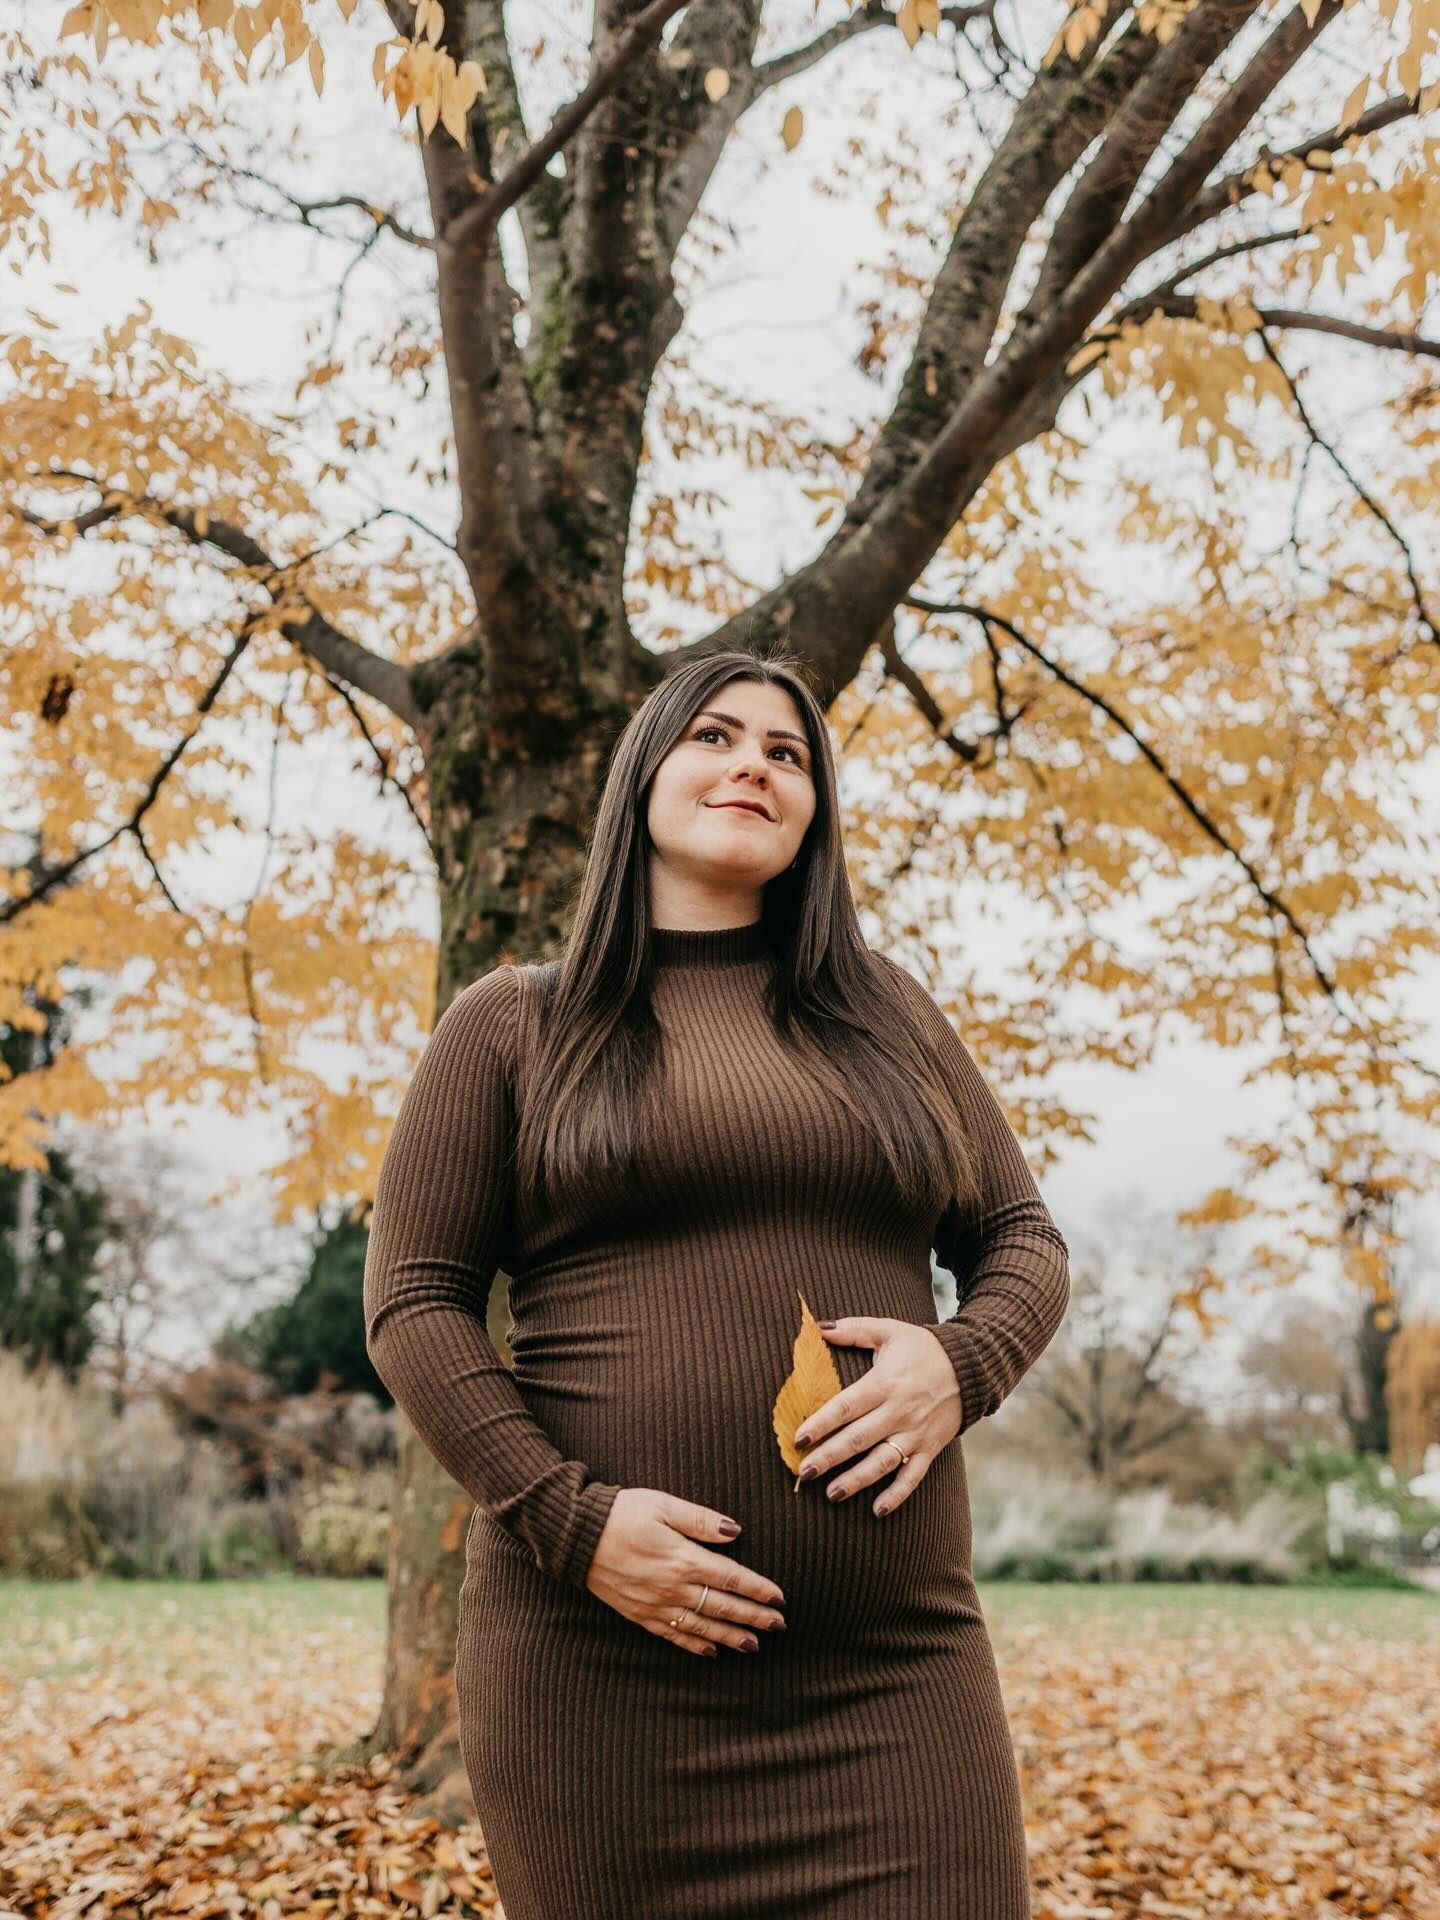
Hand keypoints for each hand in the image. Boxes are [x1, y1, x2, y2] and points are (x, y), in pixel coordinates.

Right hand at [584, 1487, 786, 1657]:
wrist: (576, 1535)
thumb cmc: (622, 1513)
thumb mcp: (663, 1504)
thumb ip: (701, 1520)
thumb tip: (735, 1531)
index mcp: (683, 1558)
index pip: (731, 1578)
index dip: (758, 1590)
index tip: (779, 1599)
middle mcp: (673, 1588)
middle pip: (722, 1607)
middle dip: (753, 1618)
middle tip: (779, 1626)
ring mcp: (656, 1605)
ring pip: (702, 1628)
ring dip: (731, 1637)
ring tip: (754, 1645)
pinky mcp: (640, 1615)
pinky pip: (674, 1636)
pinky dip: (695, 1647)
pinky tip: (711, 1652)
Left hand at [794, 1316, 962, 1516]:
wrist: (971, 1366)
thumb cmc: (923, 1348)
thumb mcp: (889, 1331)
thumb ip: (853, 1329)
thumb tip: (818, 1328)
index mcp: (884, 1383)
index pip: (846, 1407)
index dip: (821, 1423)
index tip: (798, 1438)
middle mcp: (898, 1412)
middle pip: (858, 1439)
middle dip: (829, 1458)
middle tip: (803, 1473)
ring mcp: (915, 1433)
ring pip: (882, 1462)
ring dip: (856, 1481)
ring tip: (831, 1494)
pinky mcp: (930, 1448)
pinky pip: (913, 1476)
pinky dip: (897, 1495)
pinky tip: (878, 1511)